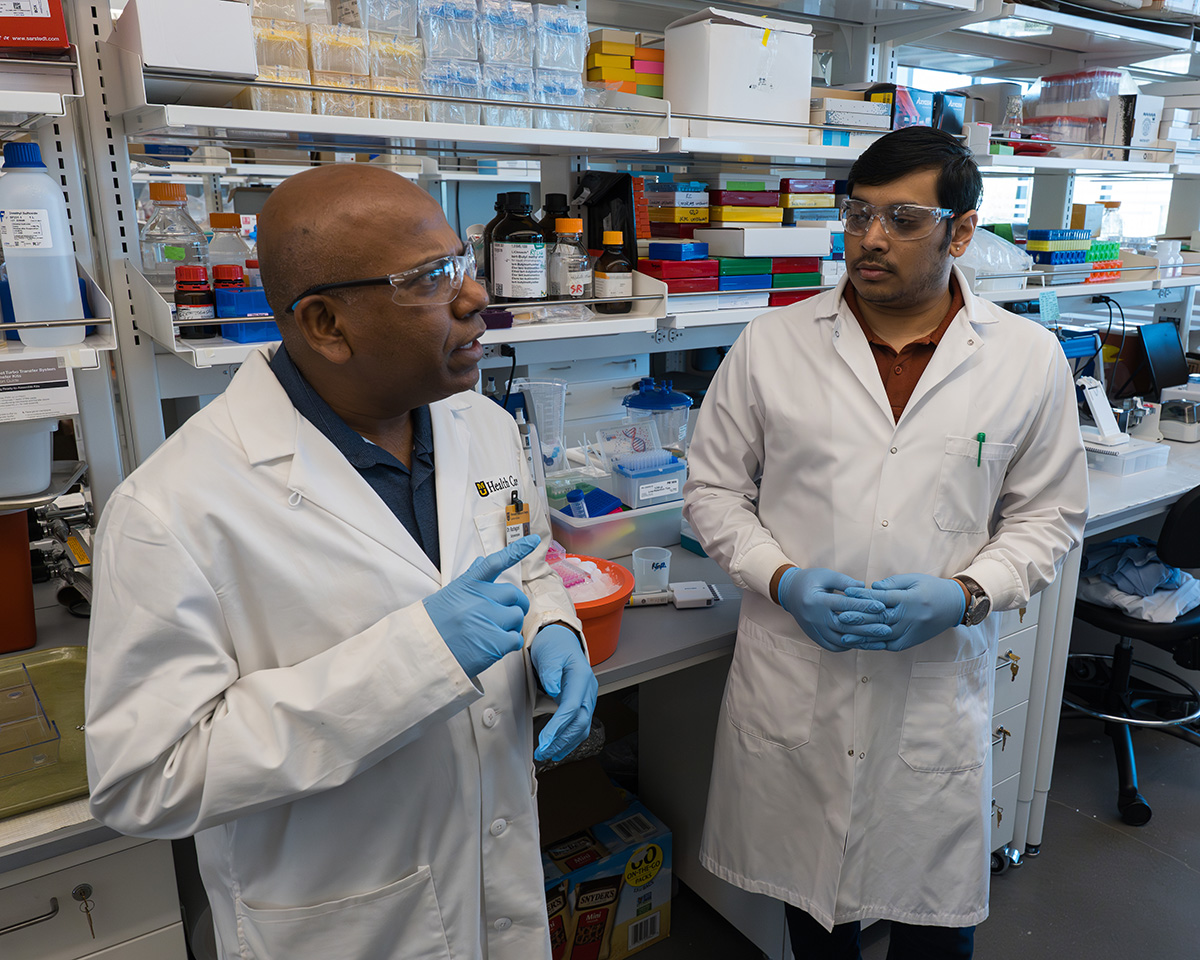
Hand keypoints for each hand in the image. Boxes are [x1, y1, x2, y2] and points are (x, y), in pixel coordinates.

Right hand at [424, 535, 537, 678]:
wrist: (422, 651)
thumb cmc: (436, 623)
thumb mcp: (449, 594)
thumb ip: (470, 579)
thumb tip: (481, 561)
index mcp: (468, 585)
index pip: (495, 562)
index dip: (516, 550)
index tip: (534, 540)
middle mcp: (479, 599)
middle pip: (513, 594)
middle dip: (516, 604)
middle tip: (509, 614)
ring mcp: (487, 619)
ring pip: (516, 616)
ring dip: (511, 626)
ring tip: (495, 632)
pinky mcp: (494, 642)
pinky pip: (516, 638)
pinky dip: (511, 643)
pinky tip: (496, 645)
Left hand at [531, 625, 597, 761]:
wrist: (561, 640)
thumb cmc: (555, 647)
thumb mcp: (549, 653)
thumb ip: (551, 671)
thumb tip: (554, 688)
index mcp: (582, 678)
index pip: (572, 707)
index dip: (559, 726)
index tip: (545, 740)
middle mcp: (588, 690)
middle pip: (580, 722)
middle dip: (562, 740)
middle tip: (543, 752)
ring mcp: (587, 698)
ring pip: (581, 727)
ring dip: (565, 743)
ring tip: (548, 754)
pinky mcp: (581, 704)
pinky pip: (579, 725)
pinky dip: (569, 740)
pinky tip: (558, 749)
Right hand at [776, 567, 891, 651]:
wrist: (789, 593)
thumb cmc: (810, 580)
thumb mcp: (825, 575)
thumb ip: (844, 582)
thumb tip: (864, 587)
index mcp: (817, 601)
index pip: (844, 605)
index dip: (864, 606)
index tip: (881, 606)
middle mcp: (815, 618)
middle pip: (845, 626)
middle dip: (868, 628)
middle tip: (887, 629)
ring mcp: (815, 630)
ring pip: (842, 640)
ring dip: (862, 641)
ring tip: (881, 640)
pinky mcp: (816, 638)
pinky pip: (835, 646)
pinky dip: (851, 645)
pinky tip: (865, 643)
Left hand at [842, 574, 965, 651]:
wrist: (953, 606)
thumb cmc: (931, 588)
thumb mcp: (913, 579)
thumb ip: (892, 584)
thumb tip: (872, 588)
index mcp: (909, 599)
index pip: (882, 599)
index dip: (863, 596)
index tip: (847, 592)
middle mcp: (909, 618)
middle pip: (879, 619)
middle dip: (858, 618)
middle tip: (838, 616)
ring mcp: (909, 632)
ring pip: (882, 635)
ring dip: (861, 636)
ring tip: (842, 635)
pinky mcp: (909, 642)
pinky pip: (888, 645)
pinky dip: (873, 645)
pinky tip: (859, 644)